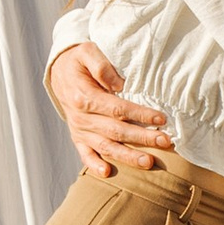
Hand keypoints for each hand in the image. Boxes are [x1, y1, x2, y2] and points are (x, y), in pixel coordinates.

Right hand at [47, 41, 174, 177]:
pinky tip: (107, 173)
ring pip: (106, 146)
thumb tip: (119, 84)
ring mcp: (80, 130)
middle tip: (165, 142)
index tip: (161, 118)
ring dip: (128, 156)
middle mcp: (82, 117)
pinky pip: (85, 154)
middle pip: (116, 131)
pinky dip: (94, 165)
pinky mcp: (78, 137)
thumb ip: (101, 66)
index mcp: (85, 97)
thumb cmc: (78, 61)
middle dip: (143, 138)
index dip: (140, 114)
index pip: (117, 109)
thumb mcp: (87, 52)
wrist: (58, 72)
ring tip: (149, 163)